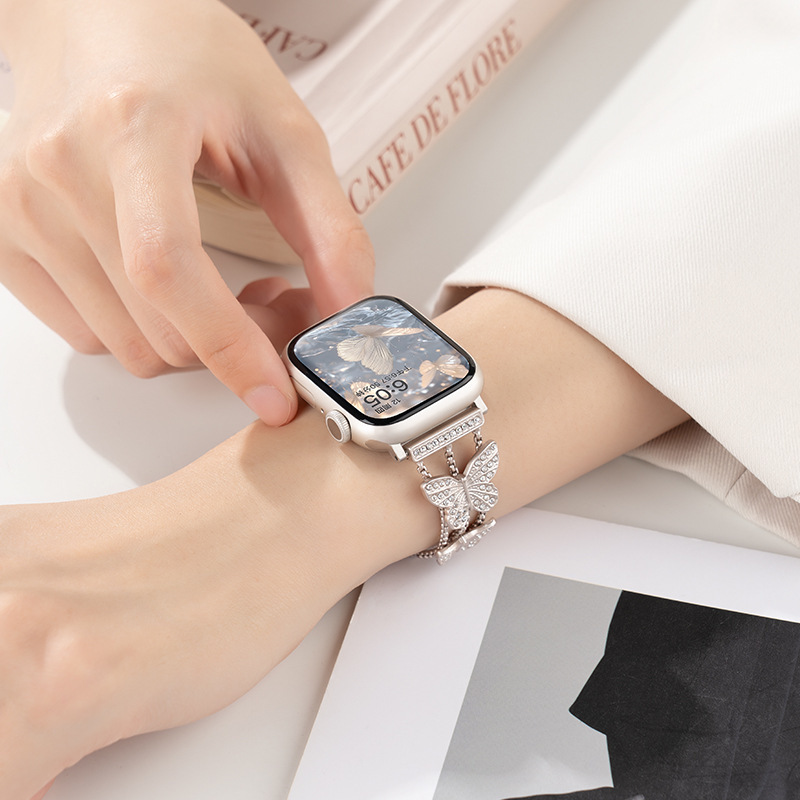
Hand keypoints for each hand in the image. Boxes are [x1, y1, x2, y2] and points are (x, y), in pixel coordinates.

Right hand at [0, 0, 373, 424]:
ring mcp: (19, 206)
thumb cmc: (188, 59)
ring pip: (125, 344)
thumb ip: (329, 228)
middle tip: (275, 303)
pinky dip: (142, 331)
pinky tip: (169, 287)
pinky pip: (86, 333)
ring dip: (190, 341)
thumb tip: (346, 314)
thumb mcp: (282, 129)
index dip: (229, 346)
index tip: (275, 392)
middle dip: (233, 344)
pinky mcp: (5, 235)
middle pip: (155, 325)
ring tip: (221, 286)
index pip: (169, 269)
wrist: (97, 18)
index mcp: (132, 127)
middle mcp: (58, 168)